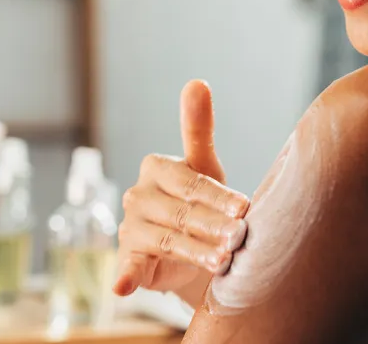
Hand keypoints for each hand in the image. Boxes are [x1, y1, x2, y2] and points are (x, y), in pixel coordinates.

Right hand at [113, 80, 249, 297]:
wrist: (190, 246)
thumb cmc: (200, 199)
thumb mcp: (204, 165)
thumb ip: (198, 127)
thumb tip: (197, 81)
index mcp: (155, 167)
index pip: (191, 182)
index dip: (219, 197)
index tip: (244, 208)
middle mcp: (138, 195)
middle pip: (183, 212)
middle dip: (214, 226)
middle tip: (241, 238)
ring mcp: (130, 228)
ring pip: (170, 241)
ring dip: (197, 252)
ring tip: (225, 263)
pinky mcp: (128, 258)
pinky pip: (126, 267)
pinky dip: (124, 276)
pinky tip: (123, 287)